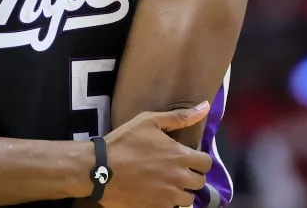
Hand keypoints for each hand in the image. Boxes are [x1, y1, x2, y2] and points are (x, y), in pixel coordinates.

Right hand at [98, 101, 212, 207]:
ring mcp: (168, 197)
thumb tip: (204, 107)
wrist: (99, 169)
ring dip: (181, 192)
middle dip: (191, 176)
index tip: (188, 158)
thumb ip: (179, 117)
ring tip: (168, 185)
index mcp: (180, 156)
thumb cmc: (123, 142)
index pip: (207, 163)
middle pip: (200, 182)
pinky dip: (167, 202)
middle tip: (176, 171)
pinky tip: (156, 193)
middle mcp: (179, 178)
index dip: (199, 160)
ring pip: (188, 199)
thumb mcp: (149, 121)